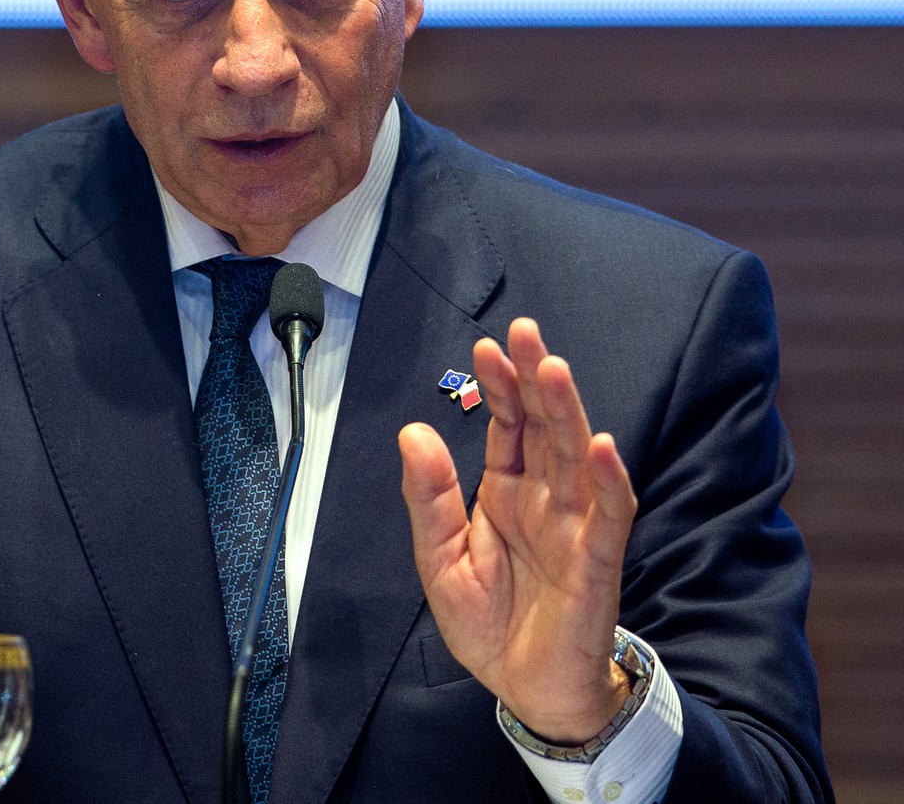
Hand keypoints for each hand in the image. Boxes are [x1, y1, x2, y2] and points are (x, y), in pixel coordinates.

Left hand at [398, 318, 638, 742]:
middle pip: (544, 428)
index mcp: (507, 493)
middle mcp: (545, 500)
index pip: (508, 427)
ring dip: (568, 412)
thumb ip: (429, 498)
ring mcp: (575, 527)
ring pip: (576, 457)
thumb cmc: (489, 624)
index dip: (499, 387)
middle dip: (535, 379)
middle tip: (524, 332)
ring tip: (552, 369)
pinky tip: (598, 443)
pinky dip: (607, 479)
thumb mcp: (440, 559)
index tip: (486, 346)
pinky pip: (608, 516)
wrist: (526, 689)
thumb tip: (413, 433)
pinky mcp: (597, 563)